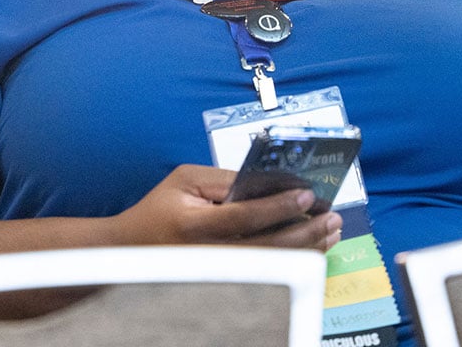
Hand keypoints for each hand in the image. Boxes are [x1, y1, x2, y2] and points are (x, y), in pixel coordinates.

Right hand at [112, 164, 342, 252]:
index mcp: (194, 225)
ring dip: (306, 248)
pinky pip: (267, 273)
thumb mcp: (185, 179)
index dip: (279, 205)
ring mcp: (218, 274)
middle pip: (268, 247)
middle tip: (330, 216)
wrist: (132, 250)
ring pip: (273, 265)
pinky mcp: (225, 282)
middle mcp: (208, 255)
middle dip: (305, 230)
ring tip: (330, 232)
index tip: (307, 195)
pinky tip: (310, 249)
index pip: (245, 216)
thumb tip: (267, 181)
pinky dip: (292, 260)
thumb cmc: (159, 209)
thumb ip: (224, 178)